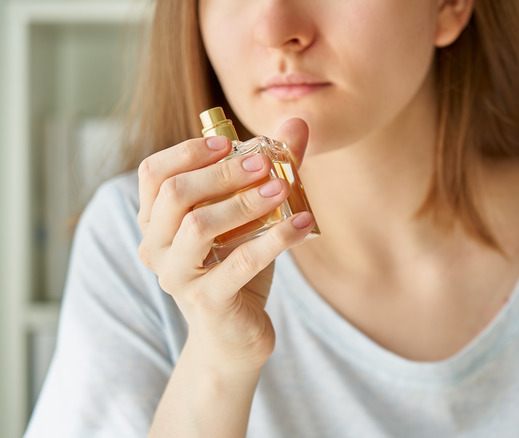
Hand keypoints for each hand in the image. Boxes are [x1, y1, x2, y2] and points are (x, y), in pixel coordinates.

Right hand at [136, 118, 314, 371]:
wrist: (235, 335)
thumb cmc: (237, 268)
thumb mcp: (250, 217)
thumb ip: (268, 170)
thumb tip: (298, 123)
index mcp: (156, 222)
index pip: (154, 173)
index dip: (188, 151)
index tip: (229, 141)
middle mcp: (156, 248)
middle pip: (176, 194)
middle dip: (222, 172)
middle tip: (265, 162)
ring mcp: (178, 277)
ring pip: (199, 226)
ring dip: (245, 201)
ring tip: (282, 189)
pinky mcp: (208, 302)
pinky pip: (241, 262)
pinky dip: (277, 238)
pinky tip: (305, 223)